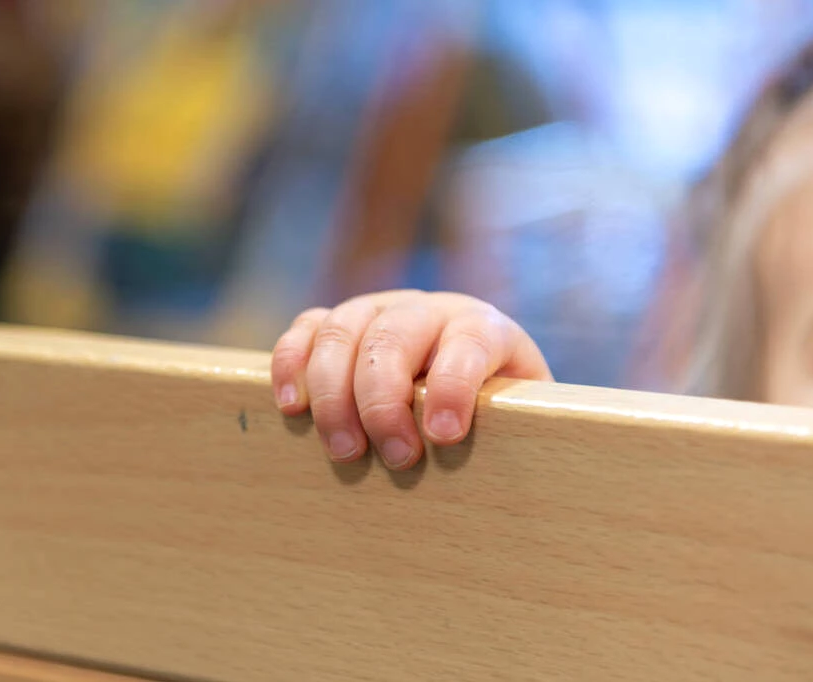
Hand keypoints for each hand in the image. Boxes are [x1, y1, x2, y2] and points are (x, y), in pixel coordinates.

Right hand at [271, 290, 551, 469]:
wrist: (470, 387)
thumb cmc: (496, 418)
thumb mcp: (520, 422)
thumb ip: (514, 432)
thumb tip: (502, 478)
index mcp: (482, 327)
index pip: (469, 341)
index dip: (453, 385)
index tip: (444, 437)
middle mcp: (426, 310)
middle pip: (393, 338)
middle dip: (385, 401)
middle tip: (396, 458)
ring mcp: (376, 311)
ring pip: (342, 331)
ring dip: (335, 394)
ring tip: (345, 451)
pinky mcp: (335, 325)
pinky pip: (306, 329)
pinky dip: (292, 364)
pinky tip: (292, 407)